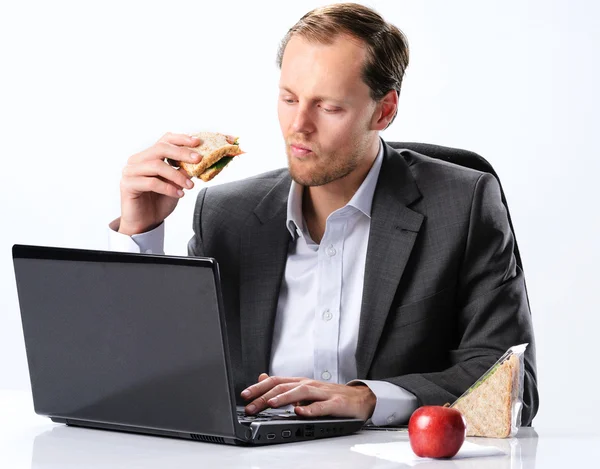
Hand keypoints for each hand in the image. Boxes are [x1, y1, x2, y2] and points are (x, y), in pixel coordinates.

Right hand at [118, 132, 202, 234]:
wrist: (145, 222)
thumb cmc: (160, 201)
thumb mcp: (177, 184)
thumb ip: (184, 171)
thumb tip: (199, 160)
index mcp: (149, 156)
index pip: (165, 140)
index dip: (181, 139)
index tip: (197, 142)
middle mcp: (137, 160)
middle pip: (160, 148)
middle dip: (182, 153)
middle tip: (198, 159)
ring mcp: (130, 171)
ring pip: (156, 165)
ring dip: (177, 175)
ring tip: (190, 186)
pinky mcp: (127, 184)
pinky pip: (151, 182)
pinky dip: (168, 188)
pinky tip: (179, 194)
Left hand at [241, 373, 375, 420]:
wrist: (359, 398)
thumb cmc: (331, 395)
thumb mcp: (304, 389)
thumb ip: (284, 386)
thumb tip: (262, 378)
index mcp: (301, 382)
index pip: (276, 381)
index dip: (259, 387)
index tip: (244, 395)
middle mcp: (309, 385)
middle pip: (285, 387)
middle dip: (265, 396)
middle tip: (251, 406)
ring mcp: (322, 394)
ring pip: (301, 392)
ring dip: (284, 398)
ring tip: (271, 404)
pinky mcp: (335, 404)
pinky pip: (321, 407)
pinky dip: (309, 409)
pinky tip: (299, 412)